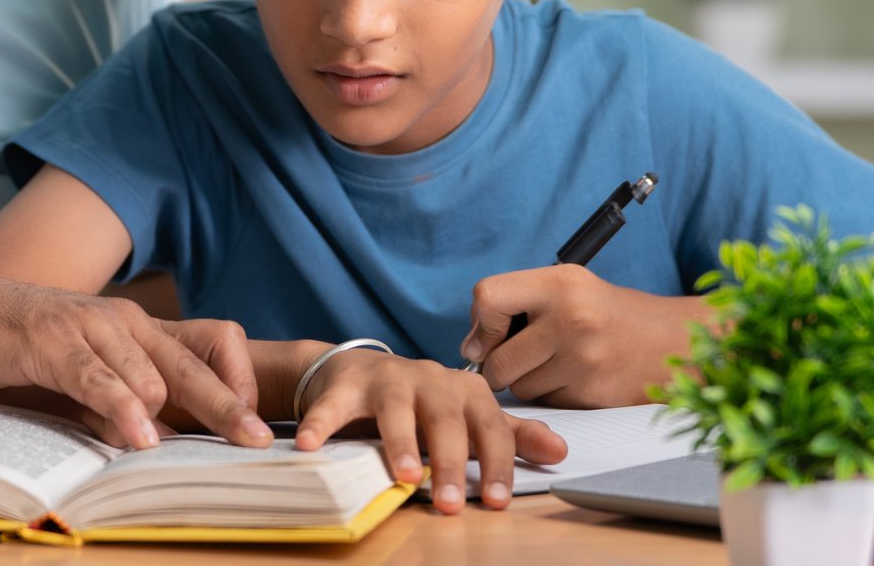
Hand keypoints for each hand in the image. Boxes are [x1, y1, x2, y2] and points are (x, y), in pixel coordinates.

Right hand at [0, 272, 271, 449]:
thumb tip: (158, 442)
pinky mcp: (51, 341)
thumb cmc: (14, 353)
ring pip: (152, 372)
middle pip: (194, 363)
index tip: (254, 424)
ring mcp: (88, 327)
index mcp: (134, 331)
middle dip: (230, 406)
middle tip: (259, 443)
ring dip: (179, 413)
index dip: (237, 381)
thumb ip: (116, 405)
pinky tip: (140, 437)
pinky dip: (121, 408)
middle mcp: (122, 322)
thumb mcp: (76, 383)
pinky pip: (97, 378)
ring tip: (206, 449)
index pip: (209, 344)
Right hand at [292, 351, 567, 513]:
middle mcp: (430, 380)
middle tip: (451, 503)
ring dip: (400, 443)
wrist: (360, 370)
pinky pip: (334, 406)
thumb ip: (511, 436)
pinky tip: (312, 445)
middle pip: (446, 420)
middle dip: (451, 462)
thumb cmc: (424, 403)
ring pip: (397, 410)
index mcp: (466, 392)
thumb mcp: (469, 417)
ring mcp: (387, 380)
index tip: (498, 501)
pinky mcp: (346, 386)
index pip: (490, 428)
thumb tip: (560, 452)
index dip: (496, 463)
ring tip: (403, 476)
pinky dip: (322, 423)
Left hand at [460, 264, 706, 406]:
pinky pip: (548, 405)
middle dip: (503, 366)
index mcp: (561, 283)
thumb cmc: (610, 313)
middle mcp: (571, 319)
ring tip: (560, 362)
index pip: (488, 297)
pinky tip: (578, 378)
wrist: (674, 341)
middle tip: (528, 355)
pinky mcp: (594, 396)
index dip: (480, 323)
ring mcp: (584, 361)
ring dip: (530, 383)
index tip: (490, 335)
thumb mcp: (568, 286)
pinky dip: (555, 396)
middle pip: (497, 362)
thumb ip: (515, 303)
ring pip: (520, 389)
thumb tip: (469, 348)